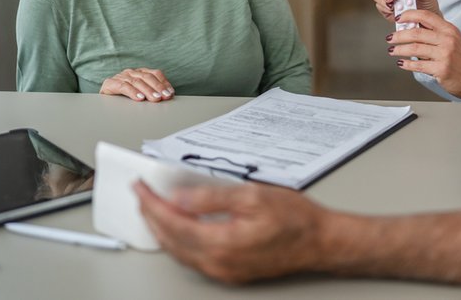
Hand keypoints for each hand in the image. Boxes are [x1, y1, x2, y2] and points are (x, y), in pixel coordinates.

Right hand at [99, 68, 174, 101]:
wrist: (102, 100)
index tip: (170, 92)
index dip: (164, 82)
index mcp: (140, 72)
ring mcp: (121, 76)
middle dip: (158, 87)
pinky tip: (139, 98)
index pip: (155, 73)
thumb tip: (168, 97)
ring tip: (155, 99)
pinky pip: (123, 86)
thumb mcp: (140, 93)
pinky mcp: (110, 83)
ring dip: (148, 91)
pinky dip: (133, 92)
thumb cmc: (124, 98)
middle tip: (165, 96)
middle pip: (147, 77)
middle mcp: (131, 72)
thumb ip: (152, 92)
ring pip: (137, 82)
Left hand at [134, 181, 324, 283]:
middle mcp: (218, 263)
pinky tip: (179, 228)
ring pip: (180, 252)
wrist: (320, 242)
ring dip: (163, 230)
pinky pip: (193, 258)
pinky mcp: (230, 272)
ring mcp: (224, 271)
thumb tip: (179, 198)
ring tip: (153, 208)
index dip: (152, 204)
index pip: (172, 223)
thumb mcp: (253, 196)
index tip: (141, 188)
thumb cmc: (295, 219)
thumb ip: (212, 198)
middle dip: (151, 216)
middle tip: (141, 195)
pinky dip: (179, 241)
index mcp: (222, 243)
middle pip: (171, 241)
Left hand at [387, 9, 460, 102]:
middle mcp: (447, 40)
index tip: (399, 18)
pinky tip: (401, 63)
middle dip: (399, 35)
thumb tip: (412, 29)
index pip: (426, 16)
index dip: (409, 15)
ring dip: (399, 49)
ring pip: (414, 49)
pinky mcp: (441, 69)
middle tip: (391, 37)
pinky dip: (406, 64)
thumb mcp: (453, 40)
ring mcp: (444, 55)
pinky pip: (418, 65)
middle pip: (416, 33)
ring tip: (393, 50)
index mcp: (449, 30)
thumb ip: (435, 33)